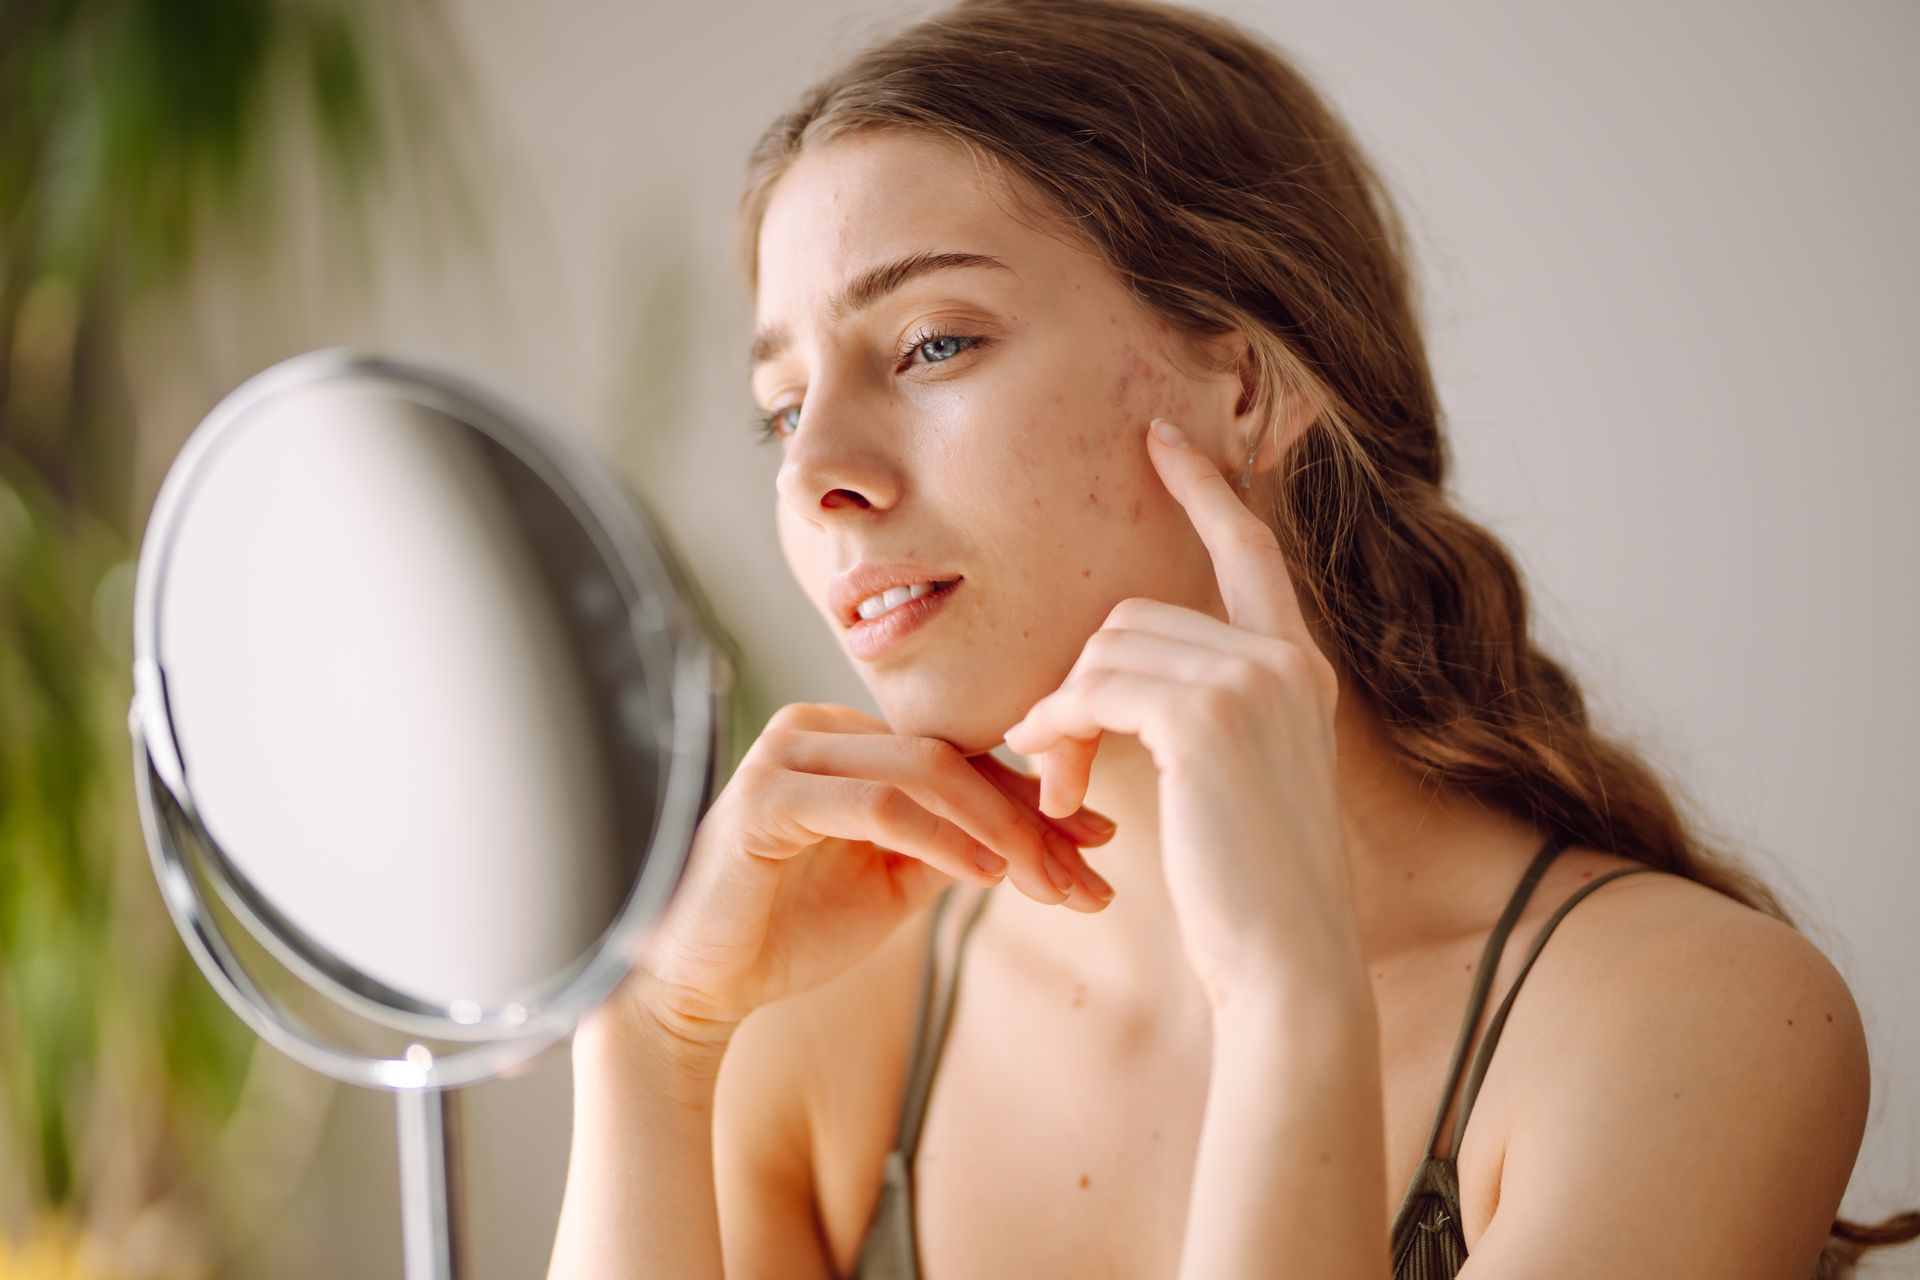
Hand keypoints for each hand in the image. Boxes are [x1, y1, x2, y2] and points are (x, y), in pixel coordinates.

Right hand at [595, 703, 1117, 1049]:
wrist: (698, 987)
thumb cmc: (788, 931)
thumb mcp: (894, 882)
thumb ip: (954, 844)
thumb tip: (1046, 835)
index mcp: (844, 737)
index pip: (957, 755)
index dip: (1032, 799)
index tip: (1100, 843)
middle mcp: (815, 728)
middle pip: (951, 759)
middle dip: (1030, 818)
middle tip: (1091, 872)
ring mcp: (787, 754)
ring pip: (924, 772)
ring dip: (1000, 830)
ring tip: (1051, 881)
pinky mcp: (765, 797)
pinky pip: (877, 805)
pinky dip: (941, 838)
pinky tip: (987, 878)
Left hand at [1003, 418, 1355, 1007]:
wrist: (1287, 962)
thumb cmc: (1247, 892)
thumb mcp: (1233, 784)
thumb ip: (1194, 713)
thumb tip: (1092, 683)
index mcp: (1299, 671)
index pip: (1249, 552)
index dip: (1204, 491)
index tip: (1160, 437)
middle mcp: (1285, 661)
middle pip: (1137, 615)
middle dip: (1080, 685)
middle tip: (1051, 763)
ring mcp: (1252, 681)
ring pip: (1108, 649)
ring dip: (1061, 716)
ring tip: (1055, 788)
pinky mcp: (1209, 714)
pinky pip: (1094, 688)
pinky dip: (1057, 729)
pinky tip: (1052, 779)